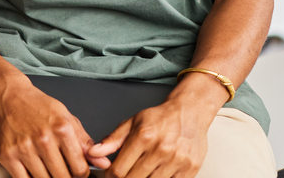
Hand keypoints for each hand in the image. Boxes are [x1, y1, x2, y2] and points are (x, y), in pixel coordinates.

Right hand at [0, 75, 95, 177]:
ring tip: (49, 170)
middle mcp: (43, 139)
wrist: (8, 96)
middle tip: (63, 172)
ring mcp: (24, 148)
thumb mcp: (66, 118)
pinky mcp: (7, 155)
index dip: (81, 174)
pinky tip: (35, 172)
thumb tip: (103, 162)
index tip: (77, 172)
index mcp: (62, 129)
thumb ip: (85, 142)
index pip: (80, 168)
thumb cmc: (38, 106)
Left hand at [87, 79, 223, 177]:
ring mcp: (176, 161)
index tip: (112, 174)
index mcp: (144, 136)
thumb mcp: (133, 122)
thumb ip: (113, 140)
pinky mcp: (189, 170)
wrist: (190, 113)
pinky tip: (156, 173)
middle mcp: (161, 149)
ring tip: (141, 172)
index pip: (119, 170)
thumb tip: (93, 152)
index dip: (111, 176)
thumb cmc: (161, 118)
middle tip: (126, 173)